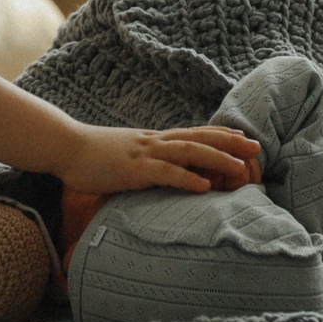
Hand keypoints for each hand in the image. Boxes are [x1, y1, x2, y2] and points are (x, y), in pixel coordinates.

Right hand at [56, 124, 262, 196]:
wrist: (65, 146)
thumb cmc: (92, 155)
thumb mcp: (125, 155)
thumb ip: (144, 161)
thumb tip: (158, 171)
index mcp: (153, 140)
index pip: (194, 133)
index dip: (220, 134)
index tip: (244, 137)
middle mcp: (154, 142)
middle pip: (199, 138)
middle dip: (230, 142)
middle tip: (257, 147)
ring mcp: (145, 154)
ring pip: (188, 152)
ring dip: (217, 158)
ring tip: (240, 166)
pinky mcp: (133, 169)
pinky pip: (165, 173)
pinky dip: (187, 180)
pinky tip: (204, 187)